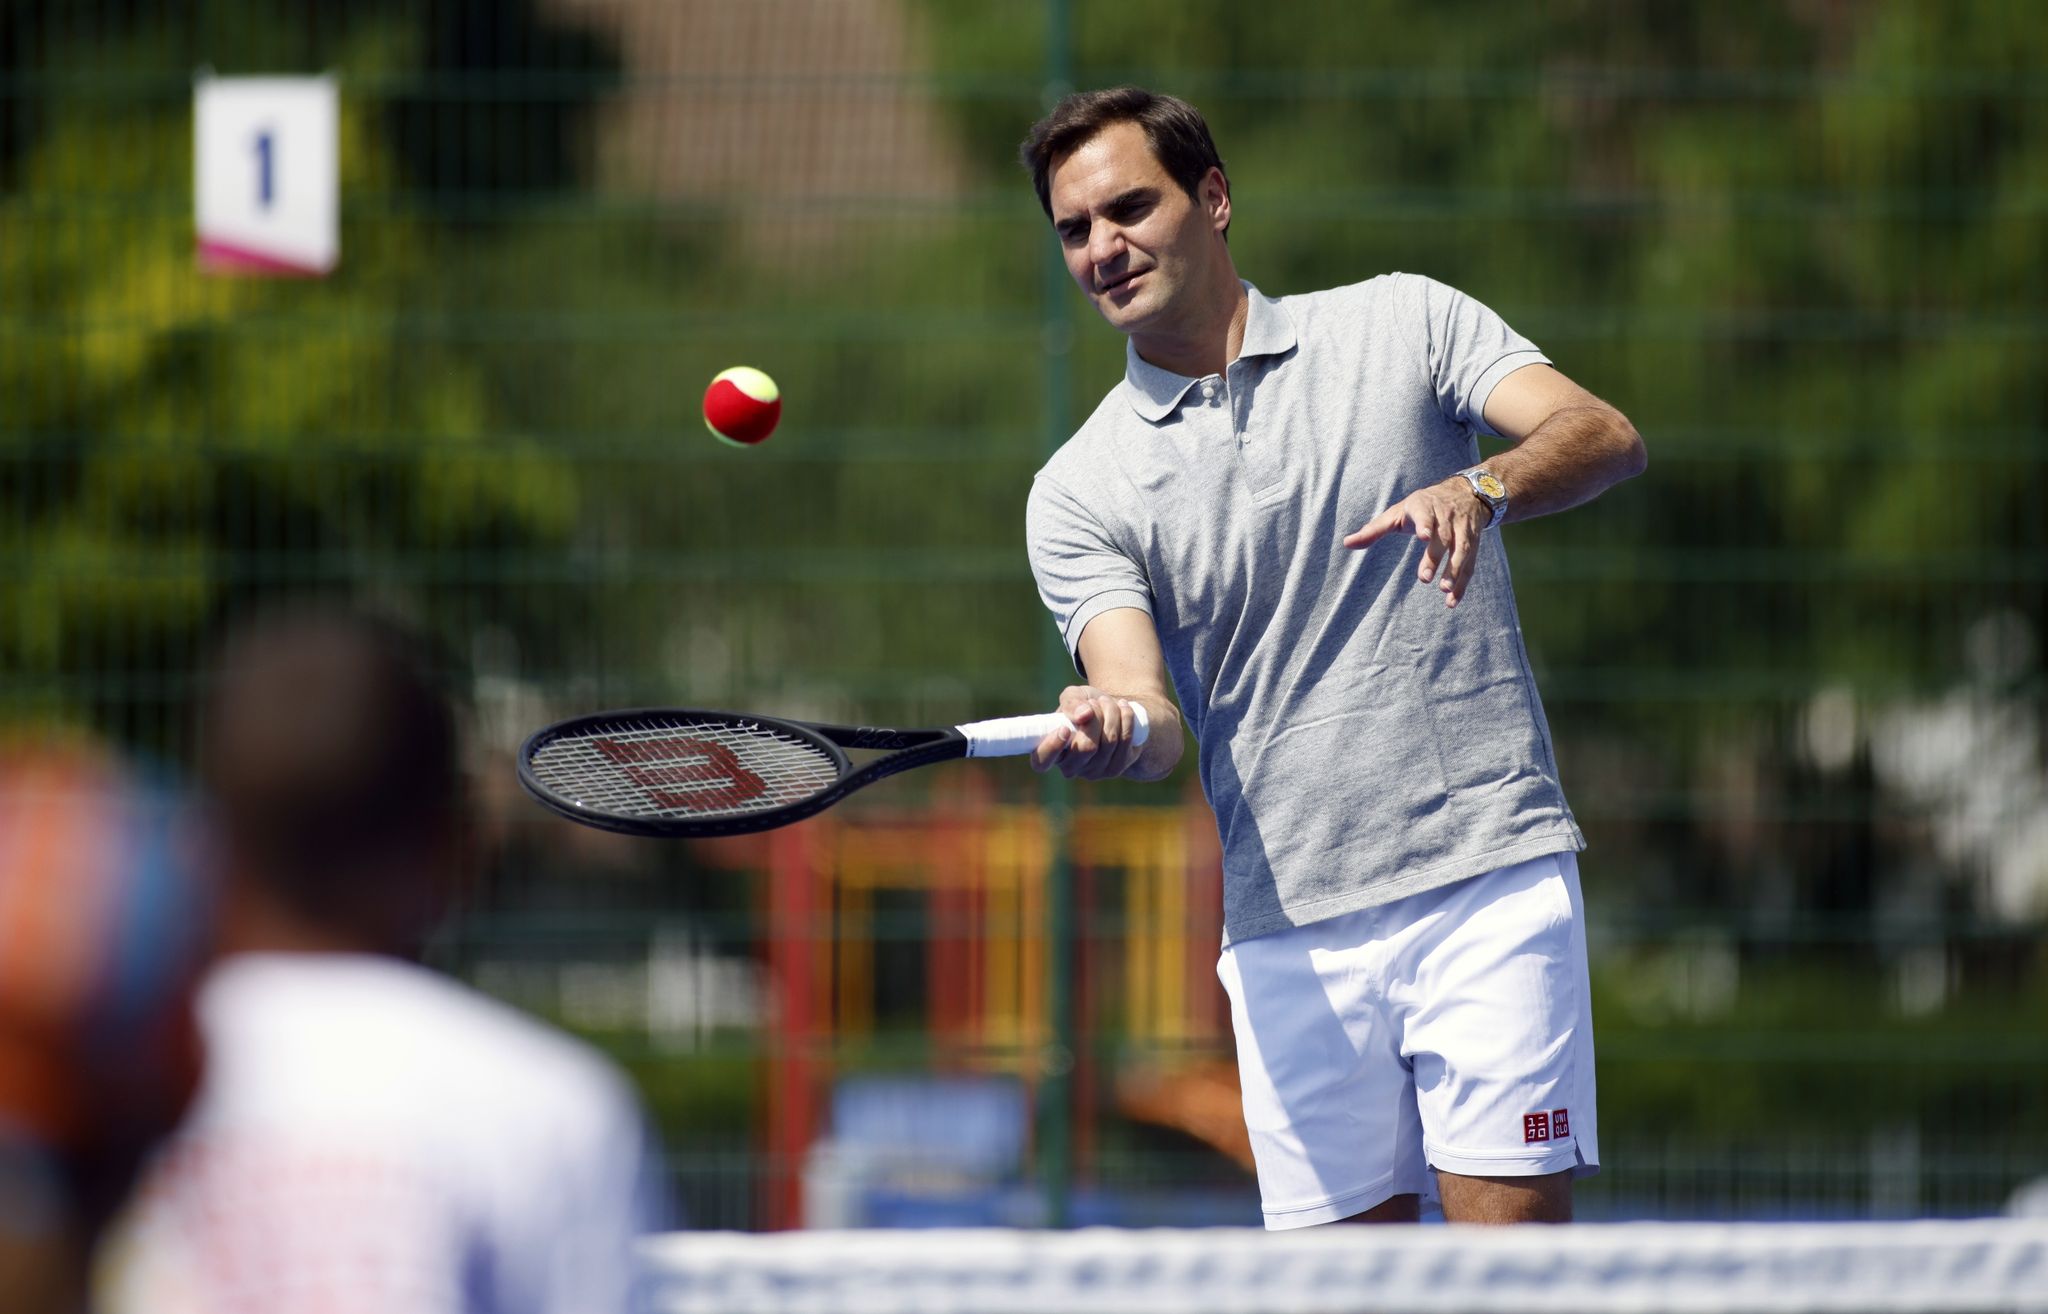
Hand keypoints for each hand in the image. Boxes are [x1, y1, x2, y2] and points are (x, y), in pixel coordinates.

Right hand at [1031, 685, 1146, 779]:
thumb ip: (1071, 702)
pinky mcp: (1116, 768)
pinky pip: (1125, 741)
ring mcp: (1094, 771)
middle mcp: (1070, 767)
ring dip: (1111, 713)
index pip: (1042, 762)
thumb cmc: (1084, 706)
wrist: (1111, 712)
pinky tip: (1123, 707)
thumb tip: (1084, 715)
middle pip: (1086, 747)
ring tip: (1107, 701)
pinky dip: (1126, 718)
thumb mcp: (1074, 697)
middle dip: (1095, 717)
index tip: (1064, 728)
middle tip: (1095, 702)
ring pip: (1109, 742)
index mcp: (1051, 752)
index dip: (1051, 747)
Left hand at [1342, 476, 1491, 606]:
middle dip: (1436, 557)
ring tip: (1444, 591)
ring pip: (1461, 550)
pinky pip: (1470, 564)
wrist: (1466, 493)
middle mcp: (1446, 516)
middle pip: (1444, 536)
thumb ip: (1374, 529)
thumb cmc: (1422, 507)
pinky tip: (1452, 601)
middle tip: (1425, 578)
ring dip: (1455, 571)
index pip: (1426, 514)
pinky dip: (1463, 583)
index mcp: (1424, 505)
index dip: (1426, 524)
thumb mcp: (1397, 512)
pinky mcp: (1473, 542)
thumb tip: (1347, 543)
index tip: (1424, 536)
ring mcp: (1462, 529)